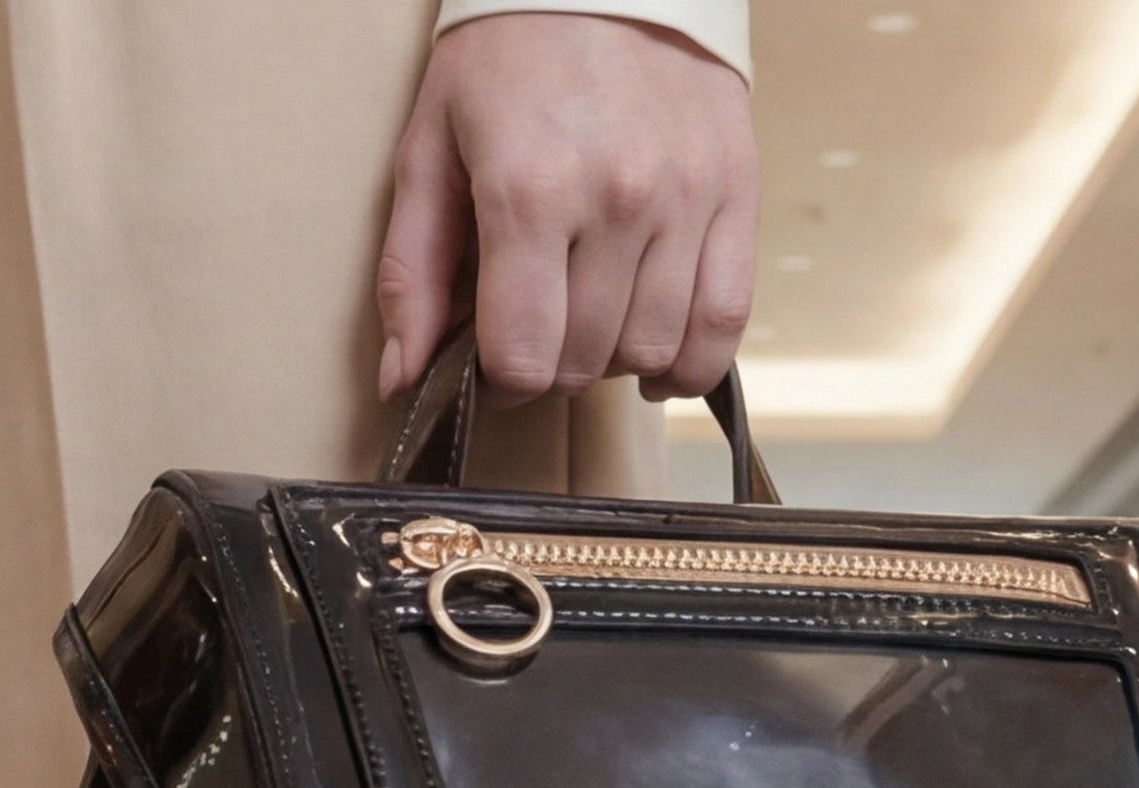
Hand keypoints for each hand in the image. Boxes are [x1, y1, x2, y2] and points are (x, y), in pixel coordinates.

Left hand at [376, 12, 756, 404]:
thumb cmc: (506, 55)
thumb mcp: (430, 147)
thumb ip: (411, 271)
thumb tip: (402, 381)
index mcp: (528, 189)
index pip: (523, 354)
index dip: (501, 379)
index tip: (495, 360)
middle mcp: (615, 199)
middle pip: (585, 359)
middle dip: (552, 367)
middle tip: (538, 329)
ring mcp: (685, 198)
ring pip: (654, 348)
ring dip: (614, 361)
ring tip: (591, 327)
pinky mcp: (736, 191)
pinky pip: (725, 318)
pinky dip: (692, 361)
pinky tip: (659, 359)